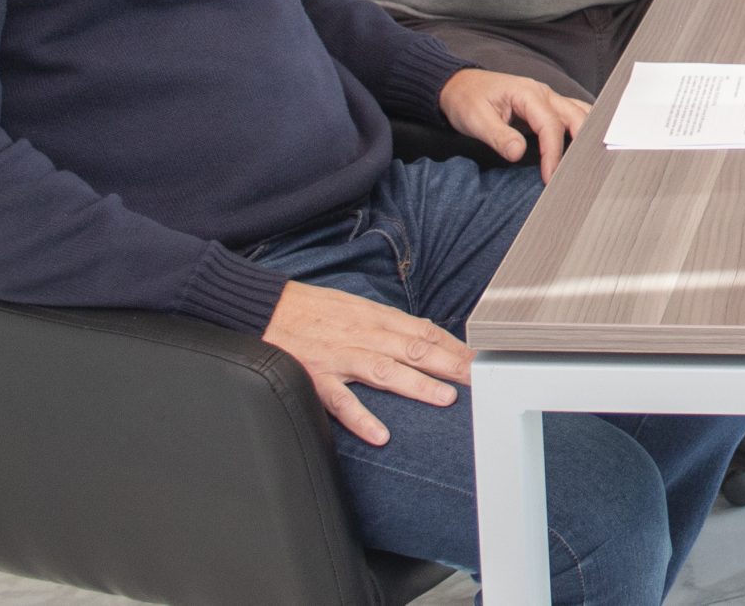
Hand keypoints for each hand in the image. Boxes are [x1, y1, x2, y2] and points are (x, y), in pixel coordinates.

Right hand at [261, 280, 472, 445]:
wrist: (264, 308)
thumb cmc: (312, 310)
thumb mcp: (355, 308)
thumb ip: (387, 326)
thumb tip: (422, 337)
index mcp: (375, 318)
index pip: (424, 332)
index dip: (454, 346)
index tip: (480, 360)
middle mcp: (363, 335)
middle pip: (414, 349)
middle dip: (450, 364)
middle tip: (480, 379)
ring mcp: (340, 357)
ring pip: (384, 370)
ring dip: (416, 385)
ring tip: (445, 399)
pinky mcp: (316, 377)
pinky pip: (341, 401)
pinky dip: (361, 417)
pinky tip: (380, 435)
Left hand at [438, 67, 587, 180]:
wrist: (459, 85)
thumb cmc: (467, 100)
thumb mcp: (476, 119)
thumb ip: (499, 136)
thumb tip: (518, 153)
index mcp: (527, 93)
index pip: (551, 125)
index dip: (553, 153)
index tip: (550, 177)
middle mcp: (543, 93)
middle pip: (575, 116)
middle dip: (581, 144)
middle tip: (576, 173)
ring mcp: (548, 98)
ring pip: (579, 113)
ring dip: (587, 134)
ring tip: (589, 160)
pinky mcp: (546, 107)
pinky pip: (573, 114)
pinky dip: (582, 129)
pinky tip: (585, 145)